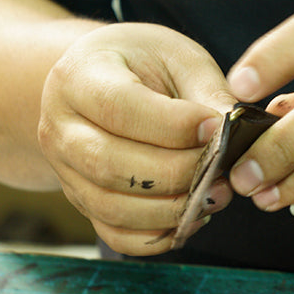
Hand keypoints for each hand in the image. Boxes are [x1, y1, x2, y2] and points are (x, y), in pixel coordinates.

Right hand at [38, 23, 237, 254]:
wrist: (99, 80)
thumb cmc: (142, 62)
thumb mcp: (177, 57)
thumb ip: (206, 91)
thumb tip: (233, 133)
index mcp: (78, 77)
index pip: (119, 109)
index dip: (173, 125)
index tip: (216, 127)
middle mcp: (60, 128)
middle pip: (110, 165)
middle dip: (176, 174)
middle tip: (222, 170)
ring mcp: (65, 171)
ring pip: (113, 207)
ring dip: (172, 209)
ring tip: (214, 194)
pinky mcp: (81, 203)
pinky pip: (115, 234)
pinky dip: (158, 236)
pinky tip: (192, 215)